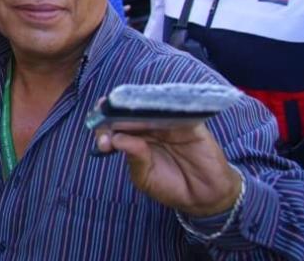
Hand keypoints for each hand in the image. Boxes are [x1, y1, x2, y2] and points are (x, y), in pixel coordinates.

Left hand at [94, 116, 242, 216]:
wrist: (203, 197)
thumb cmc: (170, 186)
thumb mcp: (145, 178)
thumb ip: (133, 158)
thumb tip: (118, 139)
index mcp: (135, 137)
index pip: (115, 122)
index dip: (105, 123)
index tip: (101, 133)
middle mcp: (150, 126)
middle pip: (130, 109)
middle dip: (116, 112)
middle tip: (108, 119)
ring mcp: (170, 123)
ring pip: (151, 105)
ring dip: (138, 105)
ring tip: (127, 111)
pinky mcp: (191, 124)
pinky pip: (180, 110)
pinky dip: (168, 105)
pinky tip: (157, 106)